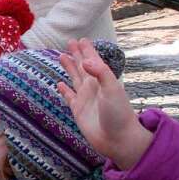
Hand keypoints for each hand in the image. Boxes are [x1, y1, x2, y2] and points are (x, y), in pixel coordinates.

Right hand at [57, 38, 151, 169]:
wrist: (118, 140)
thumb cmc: (119, 114)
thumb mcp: (112, 90)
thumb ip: (100, 73)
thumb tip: (84, 61)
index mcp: (102, 80)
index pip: (93, 61)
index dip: (87, 50)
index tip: (81, 39)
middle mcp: (93, 87)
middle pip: (82, 66)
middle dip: (77, 54)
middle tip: (70, 42)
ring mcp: (85, 98)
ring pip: (74, 78)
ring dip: (69, 68)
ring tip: (62, 57)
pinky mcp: (78, 110)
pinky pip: (69, 96)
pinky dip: (64, 90)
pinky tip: (59, 84)